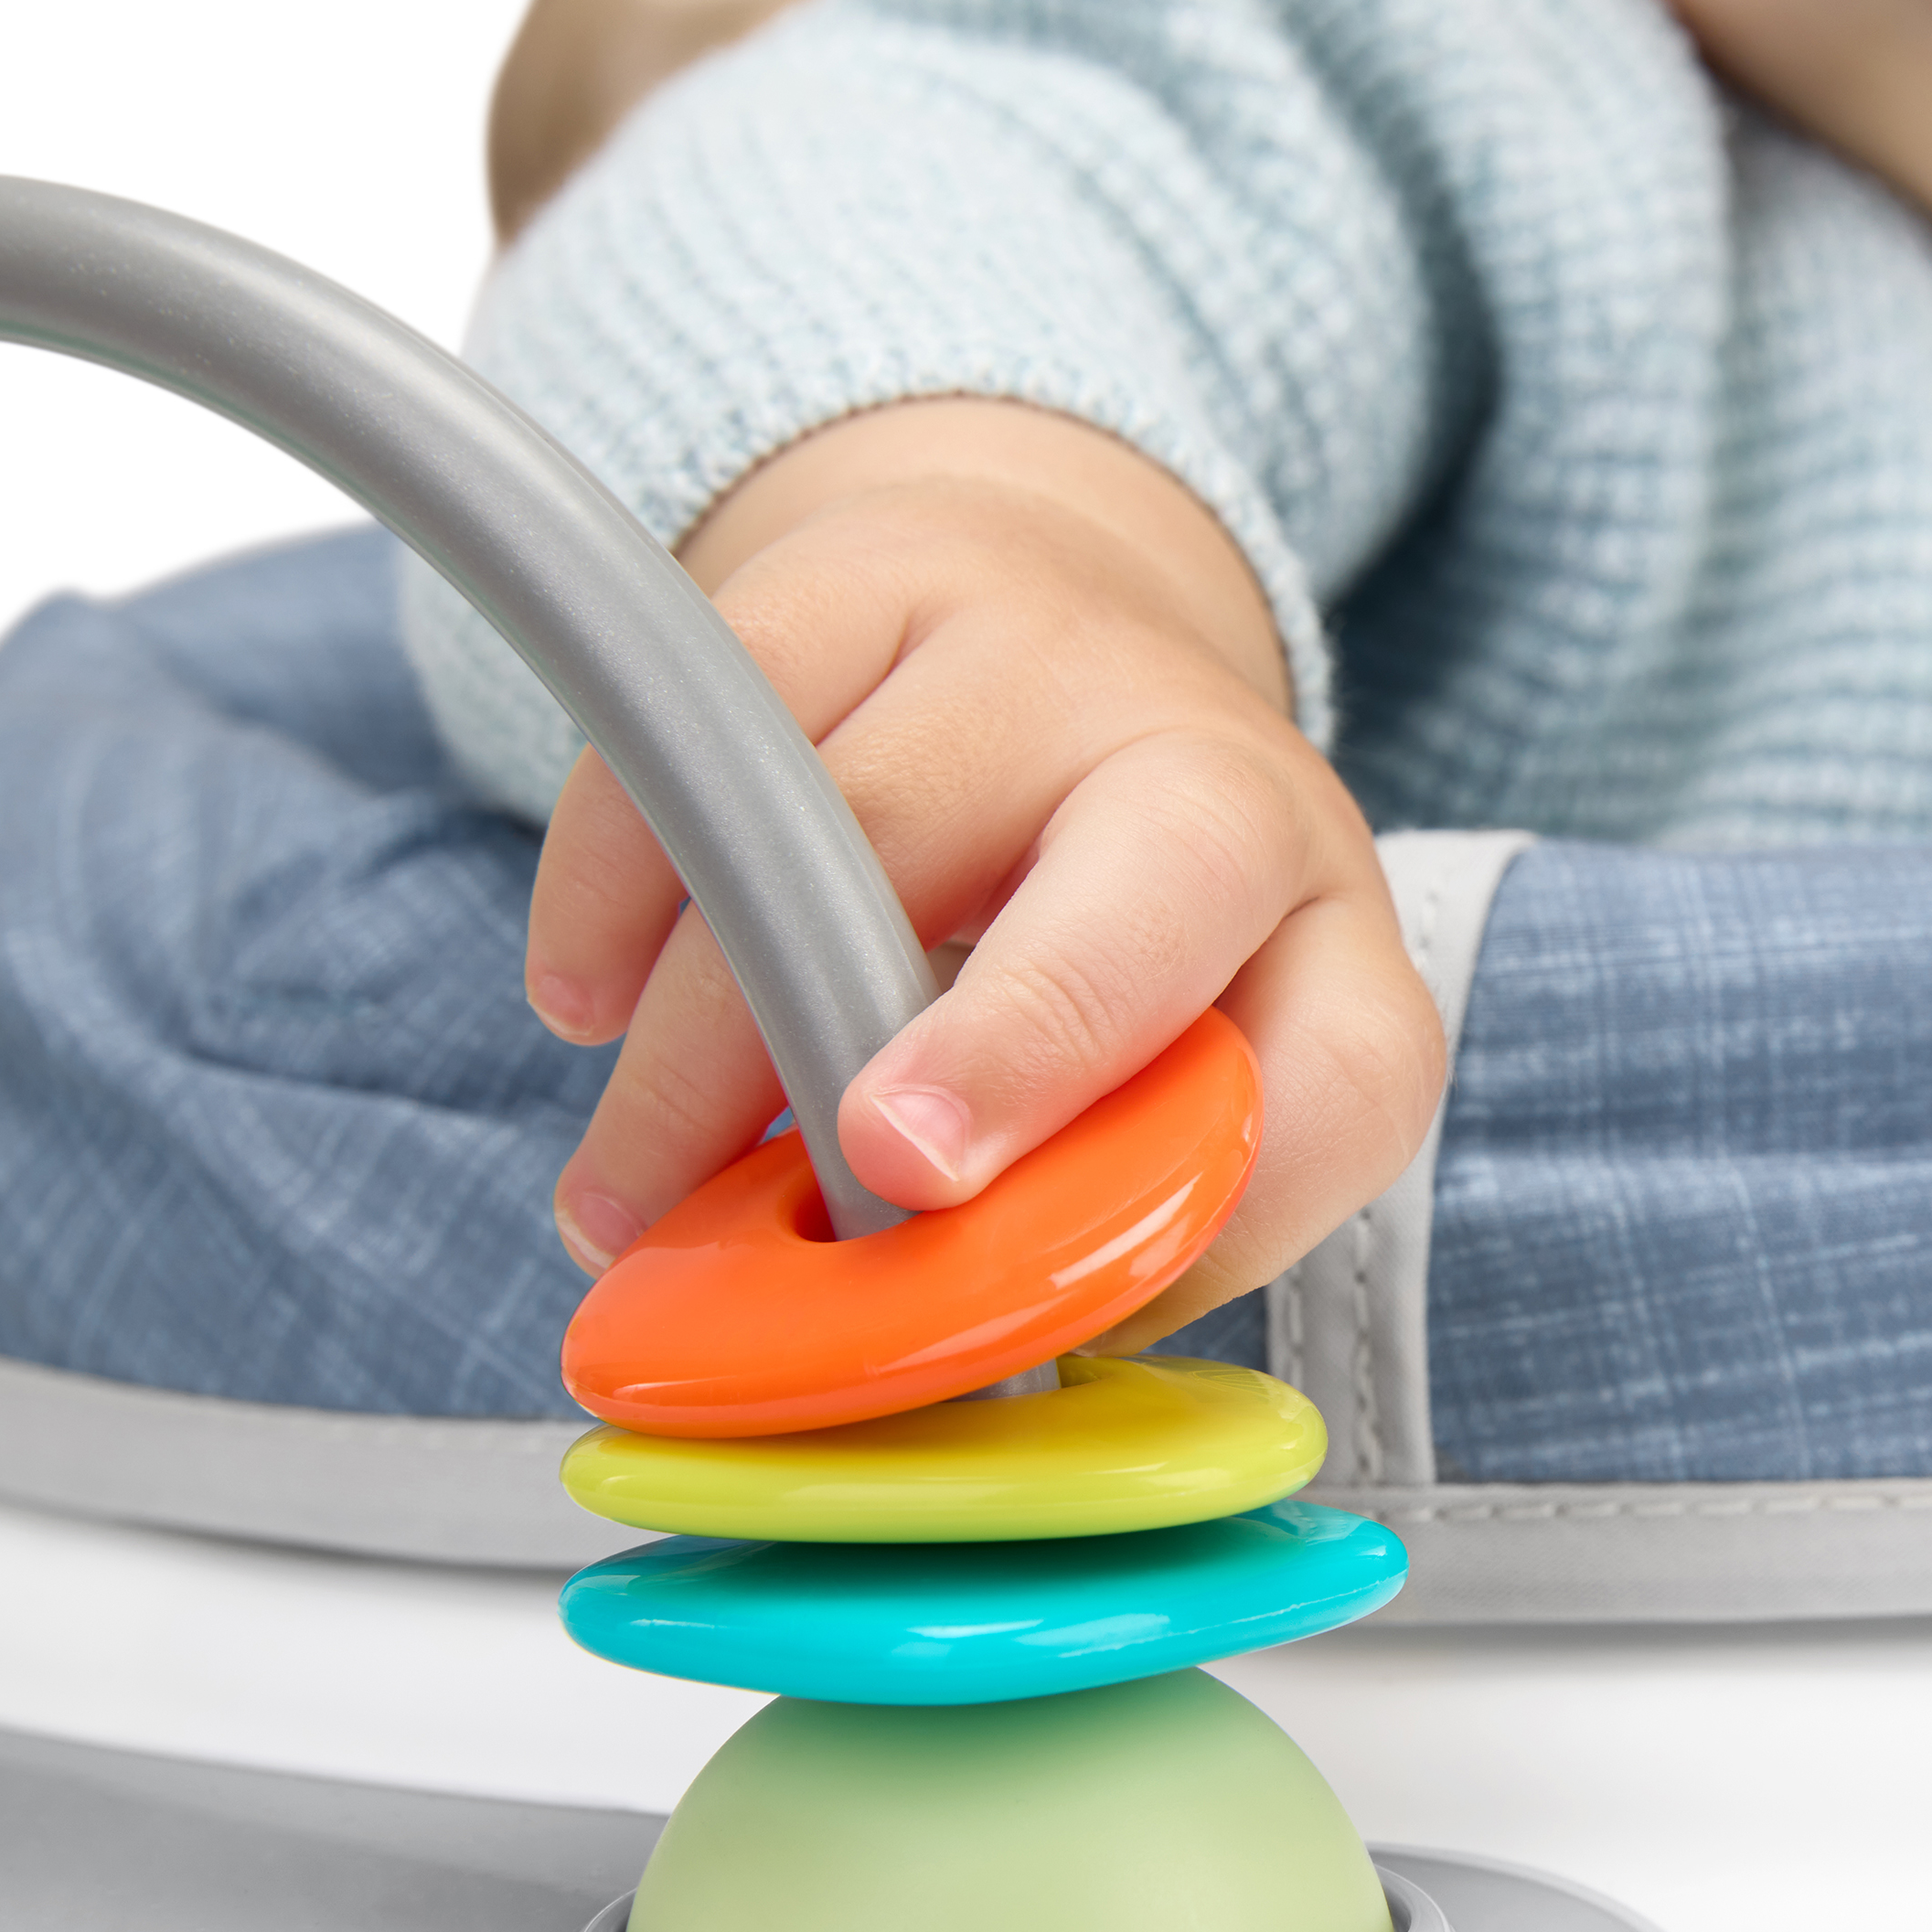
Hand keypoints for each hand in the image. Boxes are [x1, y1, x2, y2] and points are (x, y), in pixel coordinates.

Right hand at [523, 399, 1443, 1350]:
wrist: (1059, 649)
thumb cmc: (1116, 928)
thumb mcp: (1169, 1067)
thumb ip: (1116, 1216)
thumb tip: (971, 1355)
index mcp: (1321, 939)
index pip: (1346, 1074)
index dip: (1225, 1197)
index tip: (1083, 1313)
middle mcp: (1212, 775)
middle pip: (1146, 896)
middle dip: (1015, 1043)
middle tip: (882, 1169)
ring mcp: (1040, 654)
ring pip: (856, 829)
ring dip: (713, 1044)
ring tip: (625, 1203)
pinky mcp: (867, 575)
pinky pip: (713, 720)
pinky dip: (617, 882)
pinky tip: (585, 1003)